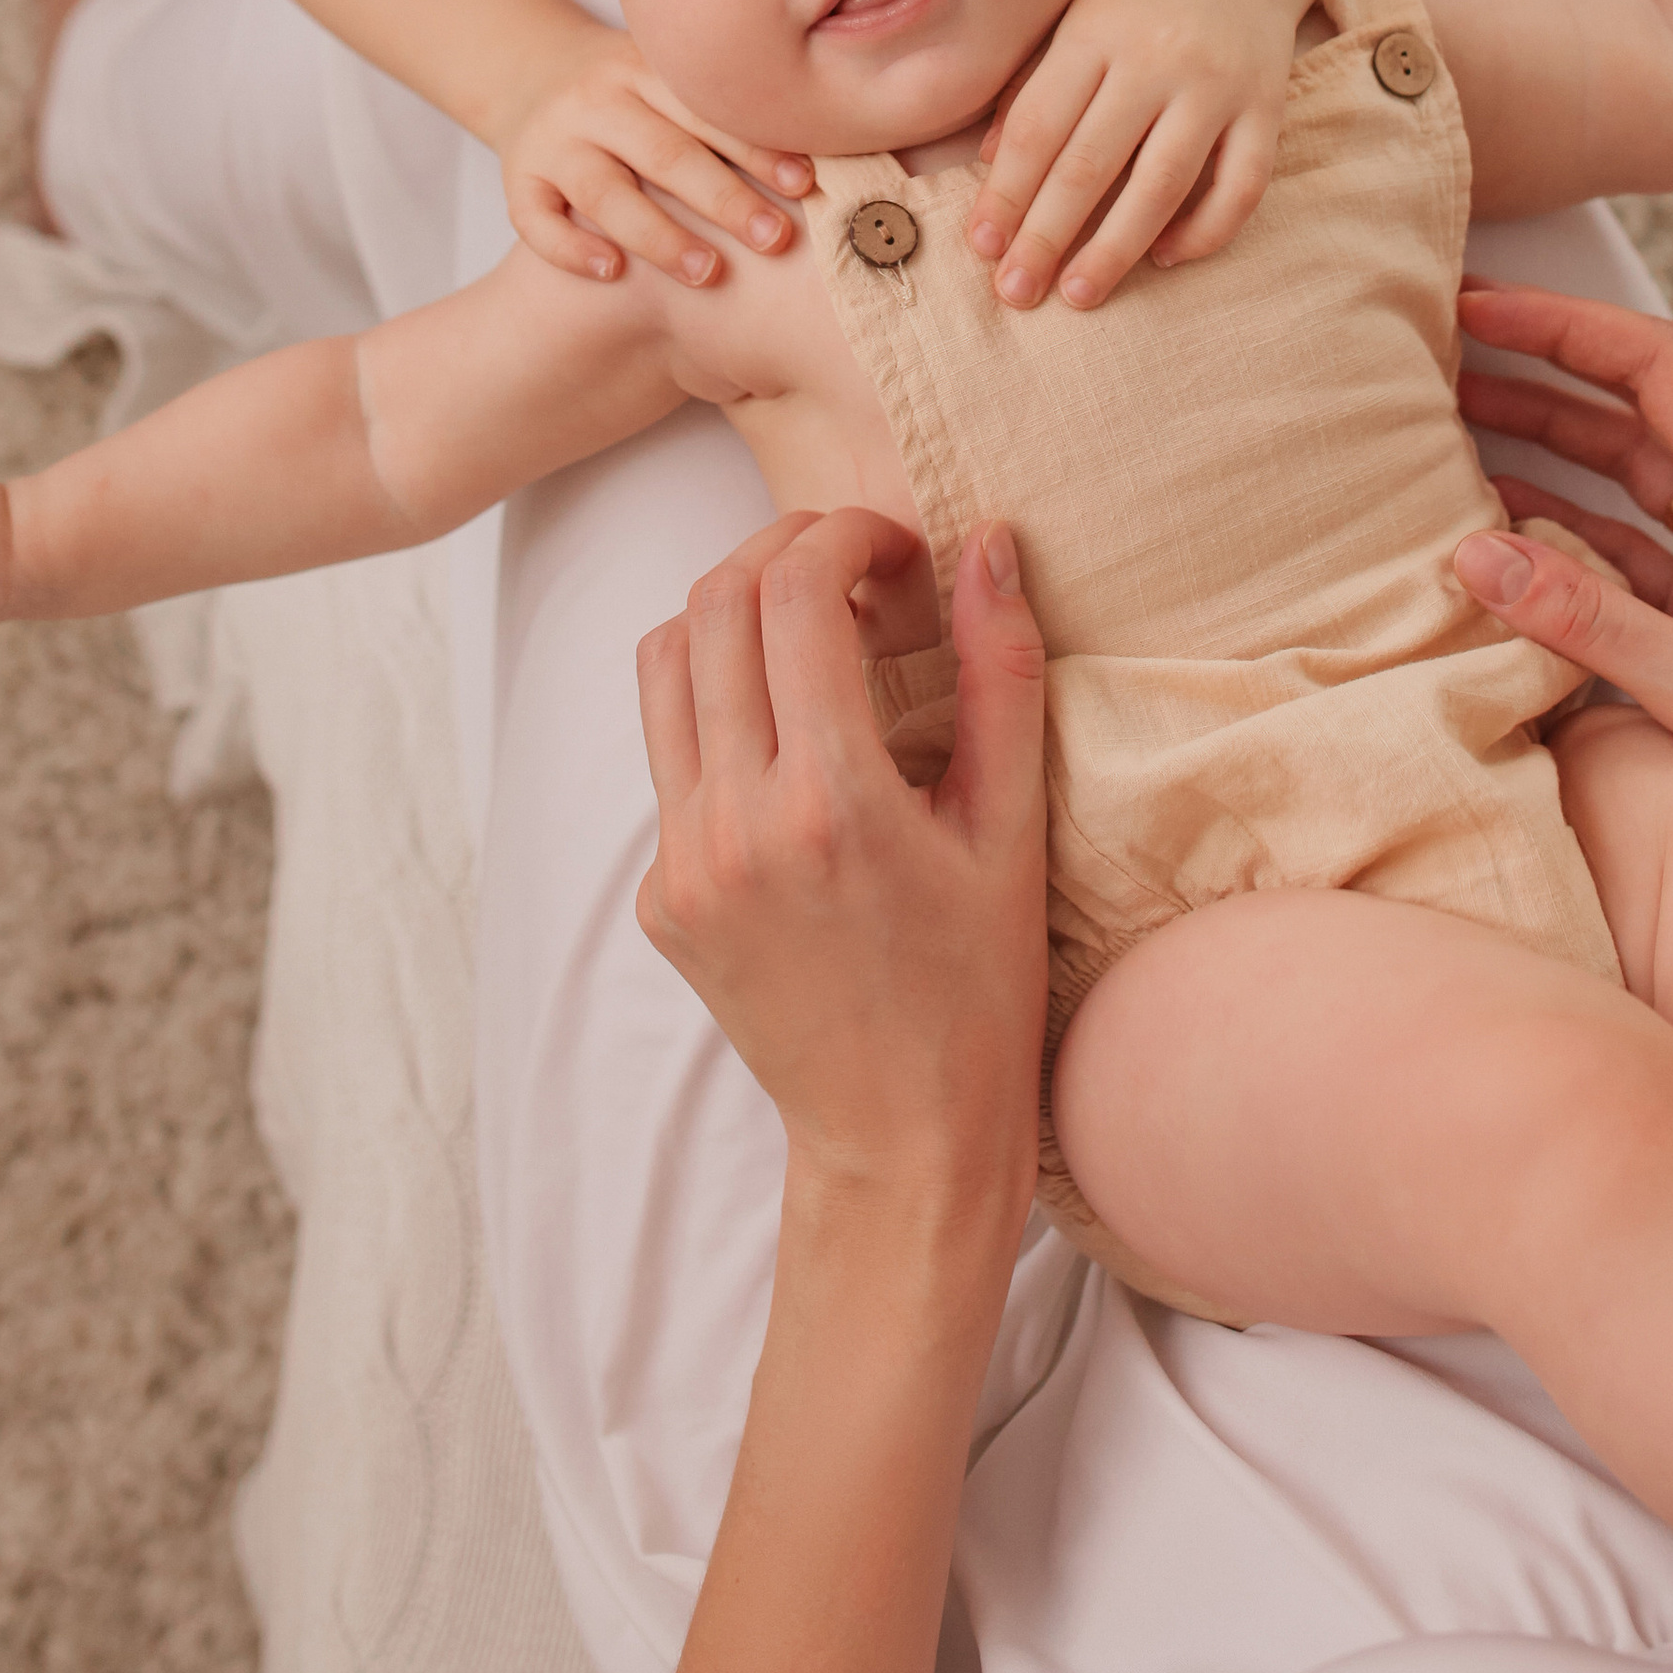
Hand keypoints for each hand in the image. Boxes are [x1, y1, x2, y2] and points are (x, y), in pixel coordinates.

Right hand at [506, 24, 812, 285]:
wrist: (531, 74)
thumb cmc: (633, 96)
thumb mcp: (671, 82)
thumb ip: (728, 109)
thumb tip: (830, 159)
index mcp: (644, 69)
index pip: (707, 110)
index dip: (758, 147)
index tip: (806, 185)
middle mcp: (596, 99)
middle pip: (663, 152)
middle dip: (723, 198)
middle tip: (774, 239)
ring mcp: (552, 139)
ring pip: (603, 192)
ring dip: (659, 235)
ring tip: (709, 273)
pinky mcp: (515, 178)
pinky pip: (534, 218)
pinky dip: (572, 248)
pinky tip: (612, 273)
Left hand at [636, 506, 1046, 1217]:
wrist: (898, 1139)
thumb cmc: (979, 988)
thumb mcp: (1014, 831)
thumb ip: (1000, 674)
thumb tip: (988, 543)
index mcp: (831, 801)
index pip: (793, 592)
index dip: (843, 534)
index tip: (896, 551)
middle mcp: (736, 824)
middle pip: (713, 604)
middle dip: (783, 551)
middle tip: (852, 570)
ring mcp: (682, 863)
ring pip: (662, 665)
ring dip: (731, 616)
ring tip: (809, 633)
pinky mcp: (658, 896)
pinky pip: (667, 757)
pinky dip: (721, 711)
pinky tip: (793, 747)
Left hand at [963, 0, 1296, 310]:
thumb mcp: (1076, 12)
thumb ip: (1035, 83)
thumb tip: (989, 165)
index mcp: (1095, 32)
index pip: (1040, 128)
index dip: (1005, 194)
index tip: (981, 247)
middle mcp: (1155, 59)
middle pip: (1089, 164)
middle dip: (1045, 237)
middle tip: (1015, 292)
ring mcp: (1217, 86)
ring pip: (1161, 185)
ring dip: (1114, 250)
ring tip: (1077, 294)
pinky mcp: (1267, 108)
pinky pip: (1240, 187)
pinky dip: (1204, 231)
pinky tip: (1165, 257)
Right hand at [1449, 287, 1672, 863]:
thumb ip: (1591, 622)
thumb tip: (1472, 554)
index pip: (1658, 368)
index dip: (1567, 324)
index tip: (1480, 306)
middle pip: (1632, 406)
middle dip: (1539, 368)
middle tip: (1444, 347)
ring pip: (1621, 473)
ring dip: (1539, 444)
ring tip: (1446, 425)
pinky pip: (1619, 544)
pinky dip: (1554, 526)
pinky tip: (1493, 528)